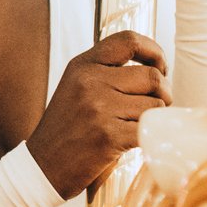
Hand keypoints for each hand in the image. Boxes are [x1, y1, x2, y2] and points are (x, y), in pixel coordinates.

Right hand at [25, 32, 171, 197]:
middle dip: (163, 92)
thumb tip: (154, 66)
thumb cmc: (66, 128)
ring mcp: (99, 108)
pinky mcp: (109, 136)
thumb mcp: (75, 86)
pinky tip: (137, 139)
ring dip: (155, 117)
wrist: (43, 166)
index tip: (160, 67)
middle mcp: (90, 81)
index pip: (129, 40)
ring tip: (140, 124)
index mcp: (82, 65)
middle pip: (152, 76)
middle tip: (157, 104)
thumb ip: (106, 71)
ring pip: (156, 104)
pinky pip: (150, 128)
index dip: (154, 51)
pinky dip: (151, 135)